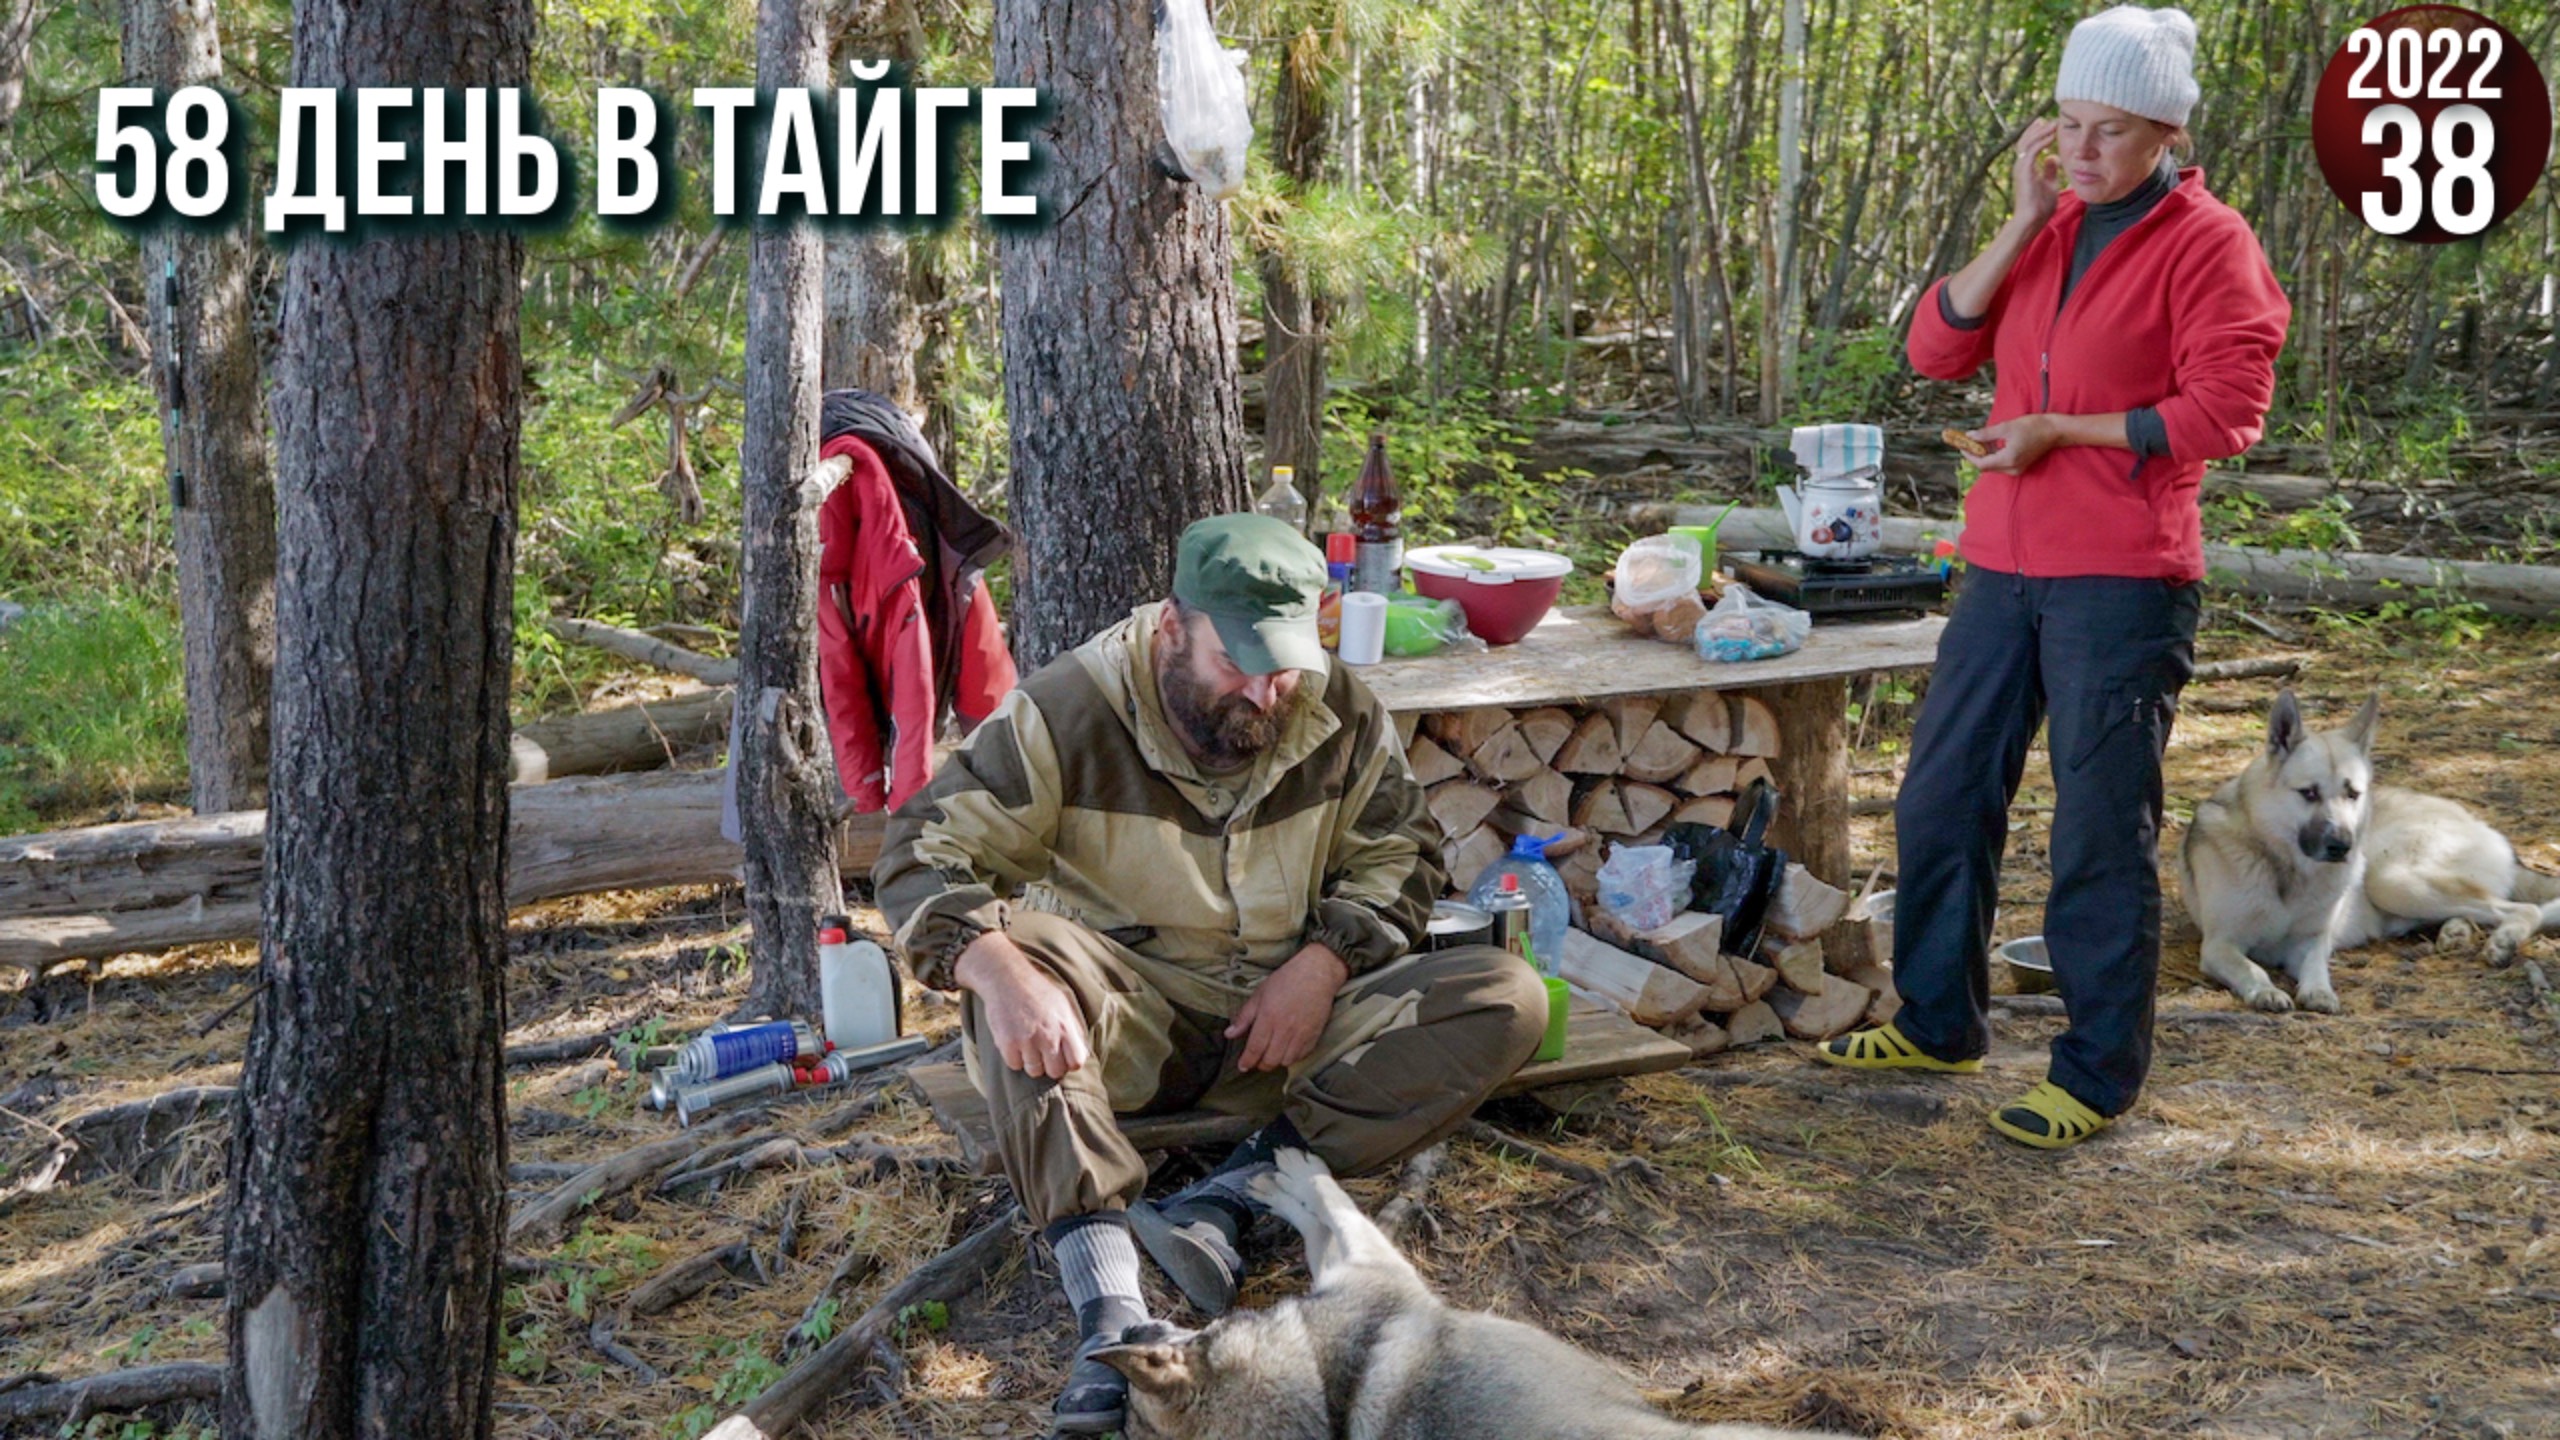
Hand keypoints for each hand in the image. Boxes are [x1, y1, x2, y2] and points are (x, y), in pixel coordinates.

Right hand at [953, 932, 1089, 1079]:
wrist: (1007, 978)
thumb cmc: (1037, 991)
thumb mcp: (1063, 1005)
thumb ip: (1073, 1029)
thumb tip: (1081, 1053)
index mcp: (1065, 1027)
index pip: (1076, 1062)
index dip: (1069, 1063)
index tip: (1062, 1058)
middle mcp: (1048, 1037)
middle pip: (1055, 1072)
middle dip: (1050, 1066)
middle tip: (1043, 1054)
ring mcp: (1027, 1041)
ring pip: (1034, 1071)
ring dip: (1031, 1063)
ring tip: (1028, 1046)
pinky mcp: (1007, 1043)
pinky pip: (1014, 1065)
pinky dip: (1014, 1058)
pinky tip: (1015, 1043)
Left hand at [1225, 943, 1348, 1071]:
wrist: (1316, 974)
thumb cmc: (1285, 980)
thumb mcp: (1259, 994)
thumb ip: (1244, 1017)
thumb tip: (1229, 1034)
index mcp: (1268, 1018)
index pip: (1255, 1048)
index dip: (1247, 1061)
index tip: (1242, 1066)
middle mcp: (1285, 1029)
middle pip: (1270, 1060)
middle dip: (1260, 1064)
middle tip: (1256, 1060)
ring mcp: (1301, 1034)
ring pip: (1286, 1061)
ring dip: (1276, 1061)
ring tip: (1272, 1054)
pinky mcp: (1314, 1035)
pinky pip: (1301, 1056)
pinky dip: (1292, 1057)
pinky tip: (1287, 1050)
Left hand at [1968, 414, 2063, 473]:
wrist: (2054, 430)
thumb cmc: (2032, 426)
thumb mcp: (2006, 427)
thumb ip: (1986, 434)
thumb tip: (1969, 436)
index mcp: (2008, 459)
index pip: (1981, 464)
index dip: (1969, 455)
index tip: (1961, 445)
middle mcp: (2012, 468)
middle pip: (1986, 466)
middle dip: (1975, 454)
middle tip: (1967, 441)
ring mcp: (2017, 469)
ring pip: (1993, 465)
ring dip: (1984, 454)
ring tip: (1980, 439)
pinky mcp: (2020, 466)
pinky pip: (2001, 463)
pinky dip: (1993, 454)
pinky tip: (1991, 442)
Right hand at [2009, 117, 2061, 231]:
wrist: (2031, 219)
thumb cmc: (2040, 206)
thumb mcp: (2049, 184)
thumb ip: (2050, 170)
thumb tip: (2053, 157)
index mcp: (2025, 168)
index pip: (2029, 146)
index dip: (2037, 134)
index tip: (2048, 125)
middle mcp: (2020, 165)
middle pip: (2026, 140)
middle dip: (2037, 128)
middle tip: (2047, 118)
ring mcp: (2021, 167)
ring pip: (2028, 142)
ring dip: (2041, 131)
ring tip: (2053, 123)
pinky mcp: (2024, 171)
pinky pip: (2033, 150)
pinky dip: (2042, 141)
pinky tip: (2052, 135)